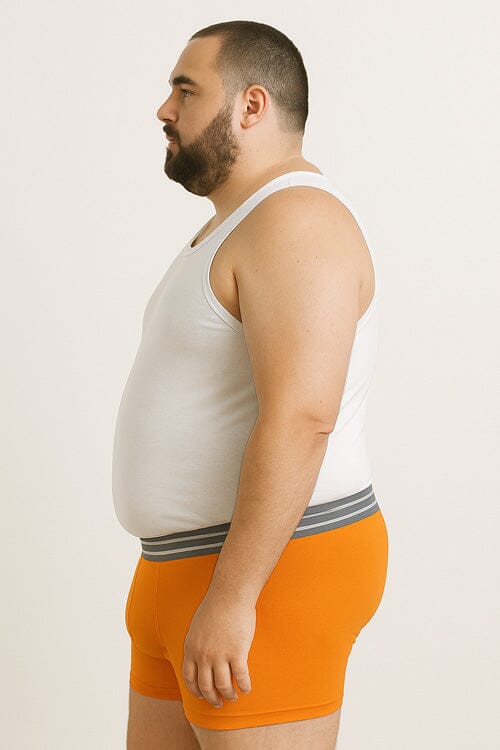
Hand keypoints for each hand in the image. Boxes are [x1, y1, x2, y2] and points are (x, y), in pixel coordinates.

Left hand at [182, 592, 255, 707]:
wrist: (229, 595)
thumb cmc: (216, 605)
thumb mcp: (197, 625)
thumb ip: (197, 642)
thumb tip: (199, 654)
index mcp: (191, 648)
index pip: (189, 678)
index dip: (196, 690)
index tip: (202, 695)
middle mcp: (203, 655)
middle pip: (206, 686)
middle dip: (212, 698)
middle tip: (218, 703)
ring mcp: (220, 655)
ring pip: (223, 686)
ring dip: (229, 695)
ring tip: (234, 696)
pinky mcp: (237, 653)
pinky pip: (241, 677)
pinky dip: (244, 686)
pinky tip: (247, 688)